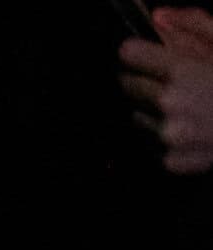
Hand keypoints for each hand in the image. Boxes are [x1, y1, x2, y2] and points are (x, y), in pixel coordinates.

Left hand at [120, 25, 212, 173]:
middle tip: (166, 78)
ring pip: (139, 116)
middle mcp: (169, 106)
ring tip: (185, 103)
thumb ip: (191, 23)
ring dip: (153, 107)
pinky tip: (189, 125)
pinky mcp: (171, 160)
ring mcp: (168, 136)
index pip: (131, 55)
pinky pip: (154, 142)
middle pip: (129, 86)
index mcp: (181, 72)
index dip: (135, 51)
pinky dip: (166, 133)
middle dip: (142, 78)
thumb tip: (158, 17)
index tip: (138, 52)